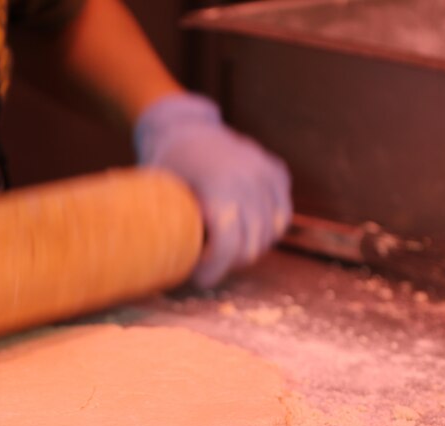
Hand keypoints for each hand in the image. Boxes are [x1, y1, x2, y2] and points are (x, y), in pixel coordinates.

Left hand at [134, 92, 291, 287]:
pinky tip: (244, 229)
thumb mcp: (162, 195)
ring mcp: (267, 174)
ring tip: (223, 246)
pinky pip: (282, 216)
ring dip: (248, 248)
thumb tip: (162, 267)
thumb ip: (172, 229)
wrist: (186, 128)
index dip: (215, 269)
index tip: (199, 279)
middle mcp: (251, 180)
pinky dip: (267, 229)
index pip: (229, 245)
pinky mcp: (277, 173)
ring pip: (270, 234)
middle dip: (228, 262)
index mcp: (220, 186)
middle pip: (251, 245)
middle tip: (208, 263)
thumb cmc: (168, 165)